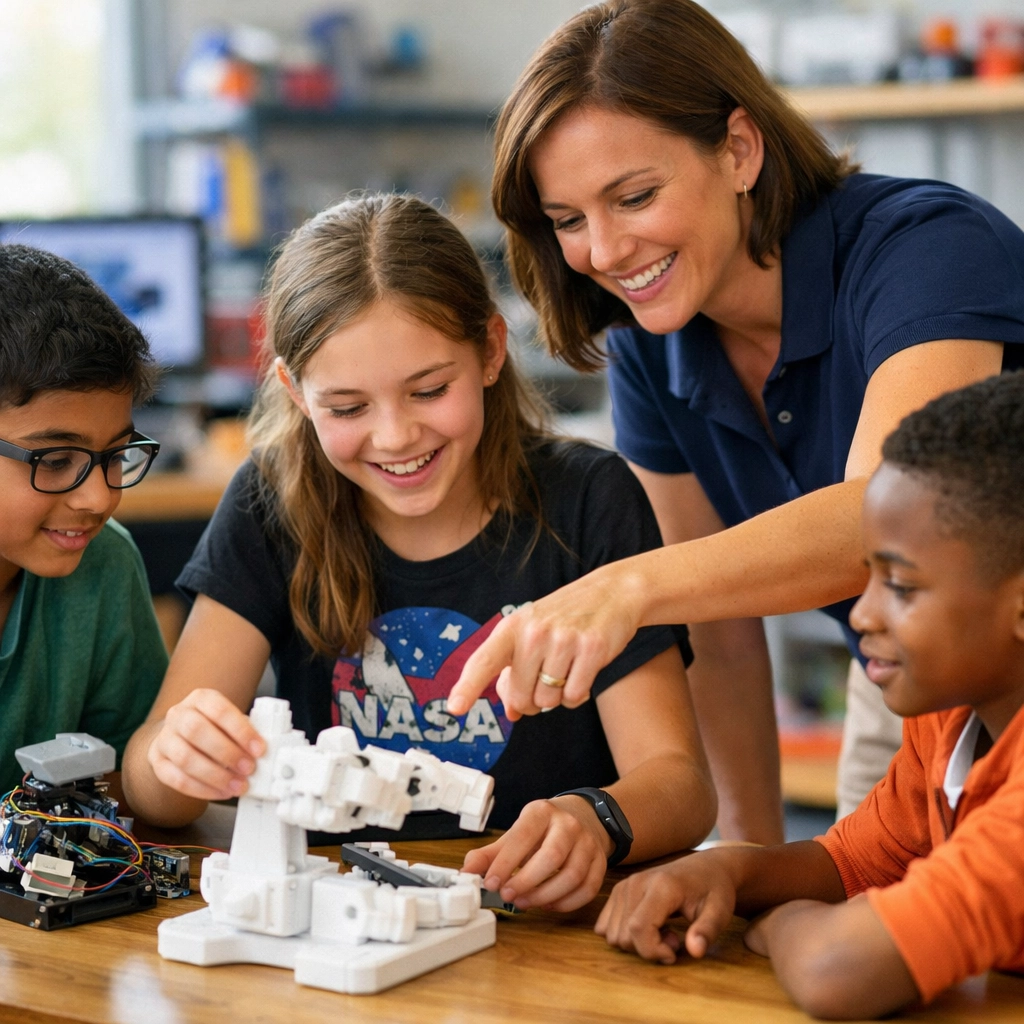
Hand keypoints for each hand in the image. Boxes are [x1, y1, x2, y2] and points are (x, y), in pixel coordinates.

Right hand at [147, 688, 265, 800]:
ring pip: (185, 757)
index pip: (219, 710)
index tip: (259, 749)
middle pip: (197, 731)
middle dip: (226, 753)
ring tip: (237, 785)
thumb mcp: (229, 721)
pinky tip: (221, 792)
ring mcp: (164, 738)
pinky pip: (176, 779)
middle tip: (248, 768)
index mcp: (200, 698)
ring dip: (215, 775)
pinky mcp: (157, 761)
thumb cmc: (214, 727)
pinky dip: (202, 789)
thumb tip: (263, 751)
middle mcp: (178, 714)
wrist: (181, 735)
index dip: (240, 730)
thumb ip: (245, 731)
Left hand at [447, 563, 642, 720]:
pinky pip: (575, 696)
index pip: (483, 660)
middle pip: (522, 697)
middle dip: (532, 701)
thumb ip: (515, 670)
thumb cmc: (565, 618)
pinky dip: (577, 695)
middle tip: (544, 681)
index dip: (467, 687)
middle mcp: (534, 632)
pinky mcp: (591, 649)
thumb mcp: (532, 633)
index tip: (455, 708)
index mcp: (512, 627)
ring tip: (566, 670)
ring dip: (557, 696)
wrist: (612, 592)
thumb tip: (511, 712)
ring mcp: (563, 640)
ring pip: (549, 700)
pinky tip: (582, 672)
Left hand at [462, 797, 610, 910]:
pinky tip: (548, 905)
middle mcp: (568, 825)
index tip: (490, 883)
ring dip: (546, 895)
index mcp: (542, 812)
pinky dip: (567, 903)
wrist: (583, 817)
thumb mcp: (516, 834)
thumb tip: (466, 872)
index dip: (506, 862)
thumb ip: (490, 854)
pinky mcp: (600, 862)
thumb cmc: (543, 830)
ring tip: (524, 903)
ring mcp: (587, 843)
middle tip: (508, 896)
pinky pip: (588, 888)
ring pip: (572, 875)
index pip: (523, 836)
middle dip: (527, 881)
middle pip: (552, 856)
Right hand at [595, 852, 736, 963]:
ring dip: (636, 942)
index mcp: (661, 886)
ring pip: (612, 932)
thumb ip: (708, 931)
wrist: (706, 867)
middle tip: (674, 939)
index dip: (653, 951)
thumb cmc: (714, 889)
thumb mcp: (720, 911)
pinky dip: (624, 934)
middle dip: (647, 948)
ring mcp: (624, 885)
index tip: (675, 953)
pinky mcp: (619, 890)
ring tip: (663, 931)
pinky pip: (605, 924)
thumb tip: (695, 951)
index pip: (639, 928)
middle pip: (623, 934)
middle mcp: (636, 882)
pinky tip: (647, 926)